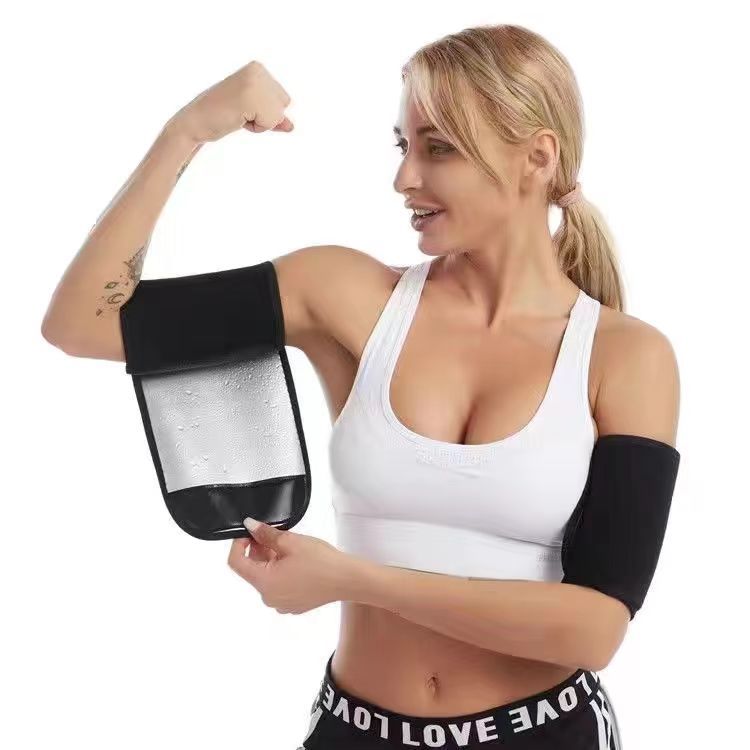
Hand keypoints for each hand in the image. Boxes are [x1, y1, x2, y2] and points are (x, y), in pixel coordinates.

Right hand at [171, 60, 293, 144]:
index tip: (242, 106)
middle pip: (284, 105)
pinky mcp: (251, 98)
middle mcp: (258, 70)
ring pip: (279, 115)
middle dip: (265, 116)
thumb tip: (291, 126)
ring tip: (238, 115)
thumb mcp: (252, 112)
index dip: (265, 110)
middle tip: (239, 112)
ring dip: (260, 123)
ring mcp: (254, 83)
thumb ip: (273, 116)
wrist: (195, 122)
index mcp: (258, 68)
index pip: (284, 99)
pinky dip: (256, 128)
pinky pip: (271, 123)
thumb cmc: (221, 117)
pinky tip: (237, 119)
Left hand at [227, 517, 349, 613]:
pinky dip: (282, 572)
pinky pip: (279, 586)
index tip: (249, 532)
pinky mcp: (293, 604)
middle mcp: (269, 598)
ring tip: (288, 546)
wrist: (348, 580)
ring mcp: (281, 604)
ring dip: (271, 560)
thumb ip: (266, 533)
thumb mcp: (290, 541)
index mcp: (264, 583)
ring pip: (266, 578)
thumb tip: (250, 525)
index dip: (238, 543)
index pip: (236, 563)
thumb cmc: (322, 562)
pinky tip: (297, 561)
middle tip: (273, 534)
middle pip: (252, 570)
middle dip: (258, 550)